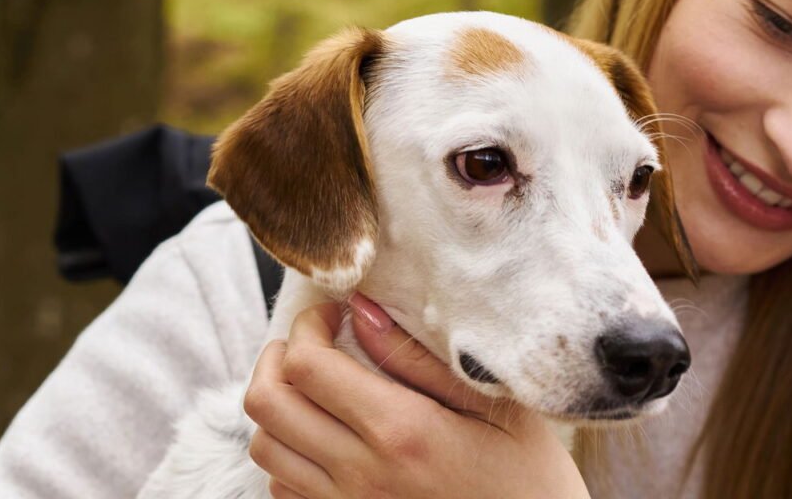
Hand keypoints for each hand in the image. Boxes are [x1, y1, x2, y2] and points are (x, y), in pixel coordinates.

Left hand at [244, 295, 589, 498]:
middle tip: (310, 341)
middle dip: (276, 356)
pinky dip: (289, 451)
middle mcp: (362, 473)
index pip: (307, 365)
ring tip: (312, 384)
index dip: (306, 325)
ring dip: (278, 404)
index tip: (331, 314)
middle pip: (267, 402)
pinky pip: (282, 485)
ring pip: (264, 446)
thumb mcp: (494, 405)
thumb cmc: (526, 476)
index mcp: (401, 431)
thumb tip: (361, 310)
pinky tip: (325, 432)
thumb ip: (418, 358)